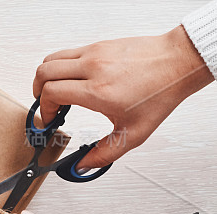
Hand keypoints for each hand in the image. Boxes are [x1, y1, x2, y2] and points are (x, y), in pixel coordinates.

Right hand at [33, 26, 212, 170]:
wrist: (179, 62)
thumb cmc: (160, 92)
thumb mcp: (134, 133)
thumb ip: (104, 154)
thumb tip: (82, 166)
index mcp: (98, 91)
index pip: (51, 93)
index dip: (44, 110)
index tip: (49, 120)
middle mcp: (93, 67)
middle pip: (44, 73)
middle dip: (37, 92)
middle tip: (46, 106)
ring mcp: (95, 52)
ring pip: (51, 59)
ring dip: (46, 77)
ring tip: (54, 92)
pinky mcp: (99, 44)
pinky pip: (67, 53)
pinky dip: (61, 67)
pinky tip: (73, 80)